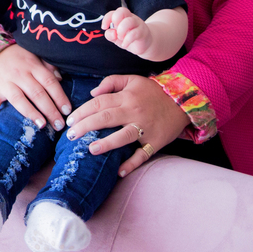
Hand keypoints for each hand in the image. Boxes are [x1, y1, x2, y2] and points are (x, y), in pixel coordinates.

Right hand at [0, 44, 68, 133]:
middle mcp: (19, 74)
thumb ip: (48, 66)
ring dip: (31, 113)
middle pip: (37, 93)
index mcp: (32, 65)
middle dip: (50, 110)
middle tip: (59, 125)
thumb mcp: (34, 55)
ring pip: (19, 100)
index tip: (67, 111)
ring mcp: (5, 83)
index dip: (59, 97)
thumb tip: (61, 78)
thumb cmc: (18, 58)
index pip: (49, 82)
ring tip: (42, 125)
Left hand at [64, 74, 189, 176]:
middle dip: (86, 126)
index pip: (99, 103)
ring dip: (107, 144)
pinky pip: (143, 154)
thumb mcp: (132, 80)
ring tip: (91, 150)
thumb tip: (91, 93)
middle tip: (70, 136)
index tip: (69, 121)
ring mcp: (145, 128)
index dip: (82, 111)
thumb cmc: (153, 91)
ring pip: (124, 136)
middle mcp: (134, 112)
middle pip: (106, 118)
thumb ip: (111, 82)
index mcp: (126, 97)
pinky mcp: (155, 141)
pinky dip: (132, 164)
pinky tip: (119, 171)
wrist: (183, 101)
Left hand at [102, 7, 151, 56]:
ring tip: (120, 38)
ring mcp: (138, 24)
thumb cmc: (128, 38)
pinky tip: (124, 45)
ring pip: (129, 21)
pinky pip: (135, 33)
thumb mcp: (116, 38)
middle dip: (115, 20)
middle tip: (115, 31)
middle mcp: (130, 18)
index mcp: (122, 17)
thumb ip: (110, 35)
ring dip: (121, 30)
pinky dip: (127, 40)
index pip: (113, 12)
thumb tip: (111, 32)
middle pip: (122, 10)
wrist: (144, 44)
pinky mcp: (143, 32)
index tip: (104, 27)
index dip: (107, 18)